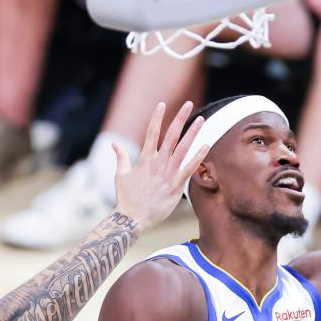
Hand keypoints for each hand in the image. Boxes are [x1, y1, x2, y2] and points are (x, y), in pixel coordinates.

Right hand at [111, 101, 209, 229]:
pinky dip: (198, 157)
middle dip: (180, 118)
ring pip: (182, 148)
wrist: (132, 217)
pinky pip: (189, 168)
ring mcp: (167, 173)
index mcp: (144, 159)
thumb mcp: (120, 174)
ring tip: (201, 119)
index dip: (157, 117)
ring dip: (192, 133)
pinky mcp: (176, 185)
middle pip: (171, 135)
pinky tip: (206, 145)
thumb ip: (120, 157)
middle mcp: (157, 163)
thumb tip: (114, 144)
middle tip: (189, 104)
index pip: (151, 132)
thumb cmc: (126, 197)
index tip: (162, 104)